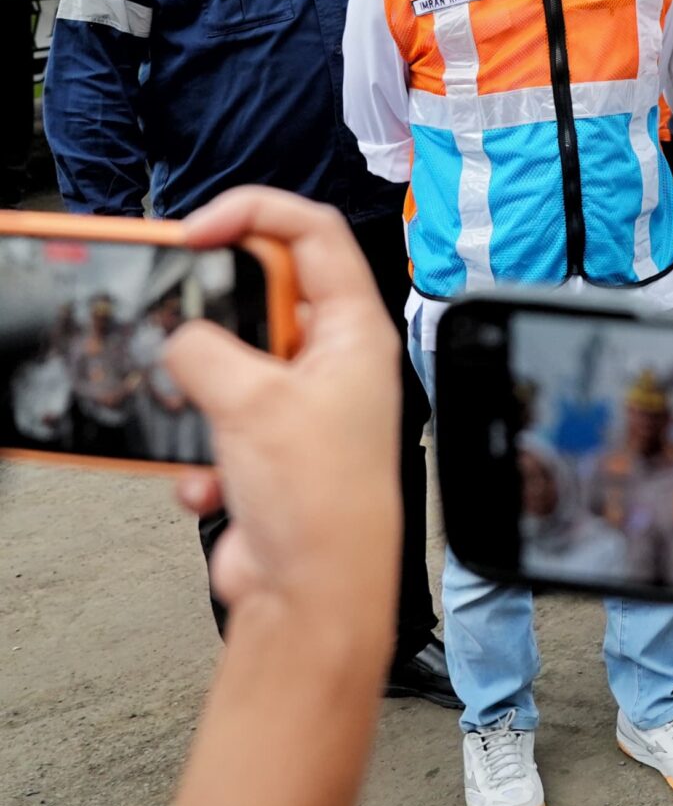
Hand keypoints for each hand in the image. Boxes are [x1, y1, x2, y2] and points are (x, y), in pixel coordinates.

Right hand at [167, 187, 401, 641]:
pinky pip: (216, 427)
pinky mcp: (271, 448)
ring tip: (211, 433)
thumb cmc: (323, 501)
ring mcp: (304, 404)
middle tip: (185, 335)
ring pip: (230, 367)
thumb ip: (207, 351)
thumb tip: (184, 339)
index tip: (199, 228)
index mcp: (356, 330)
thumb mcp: (252, 402)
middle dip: (216, 324)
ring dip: (203, 402)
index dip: (255, 212)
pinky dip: (204, 457)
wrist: (314, 593)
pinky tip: (218, 487)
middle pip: (266, 297)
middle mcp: (336, 360)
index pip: (314, 232)